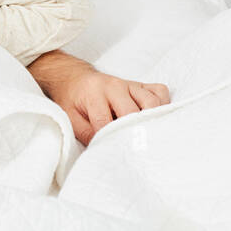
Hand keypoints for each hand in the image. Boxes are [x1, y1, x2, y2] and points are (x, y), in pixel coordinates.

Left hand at [50, 70, 170, 145]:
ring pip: (152, 101)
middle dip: (131, 131)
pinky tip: (151, 117)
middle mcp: (115, 86)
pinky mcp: (141, 85)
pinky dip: (161, 105)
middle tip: (131, 147)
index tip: (113, 151)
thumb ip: (85, 133)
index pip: (105, 121)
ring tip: (144, 134)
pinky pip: (160, 92)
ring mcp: (130, 84)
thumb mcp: (69, 117)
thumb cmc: (73, 101)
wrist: (75, 79)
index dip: (109, 139)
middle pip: (132, 112)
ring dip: (150, 120)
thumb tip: (106, 148)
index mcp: (94, 93)